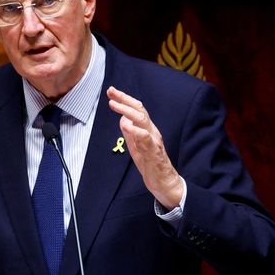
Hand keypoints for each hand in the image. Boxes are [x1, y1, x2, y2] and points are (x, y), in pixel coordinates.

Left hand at [107, 86, 182, 209]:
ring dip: (127, 110)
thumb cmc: (150, 164)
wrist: (164, 182)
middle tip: (111, 92)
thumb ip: (130, 133)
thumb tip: (122, 119)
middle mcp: (152, 131)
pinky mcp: (153, 151)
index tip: (112, 92)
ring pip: (142, 120)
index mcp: (147, 129)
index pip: (137, 109)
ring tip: (114, 105)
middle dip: (124, 99)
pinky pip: (145, 138)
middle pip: (140, 109)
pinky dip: (135, 130)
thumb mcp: (136, 146)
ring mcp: (153, 140)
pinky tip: (127, 125)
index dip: (124, 99)